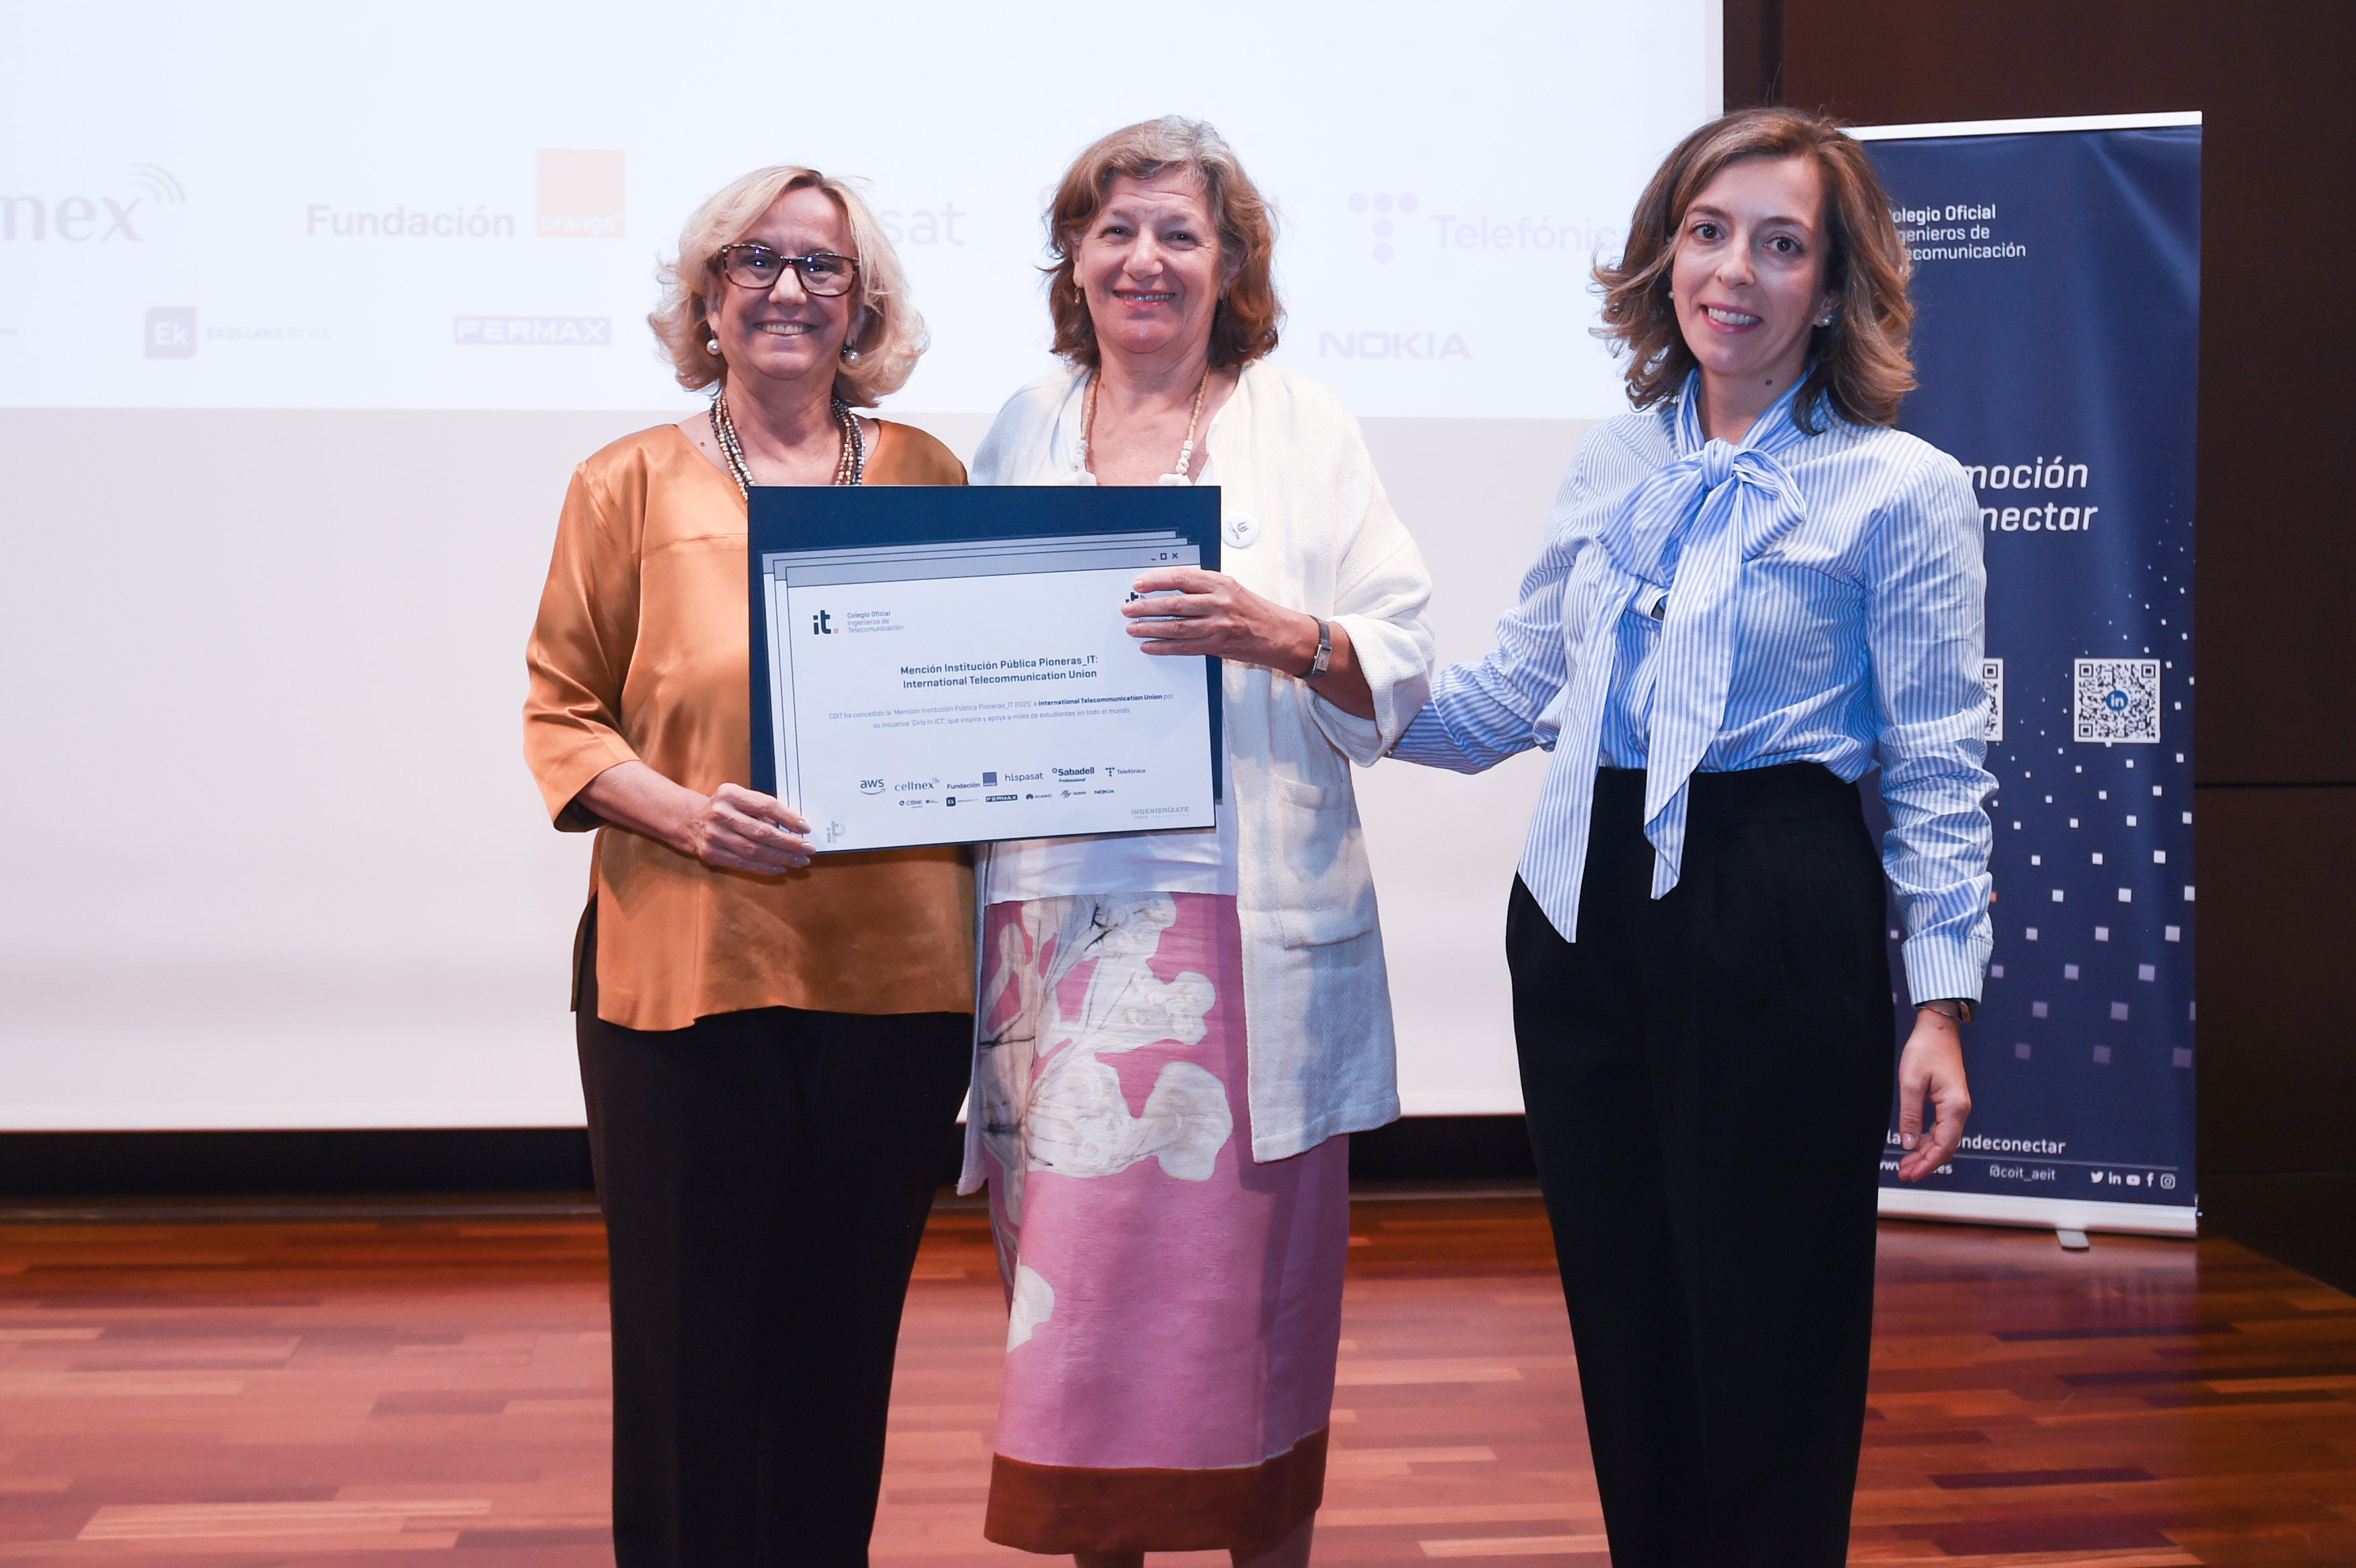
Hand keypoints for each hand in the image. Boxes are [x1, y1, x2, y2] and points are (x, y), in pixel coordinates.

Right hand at [678, 783, 813, 873]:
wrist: (689, 820)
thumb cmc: (723, 808)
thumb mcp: (739, 798)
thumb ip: (762, 809)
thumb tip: (793, 827)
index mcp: (731, 795)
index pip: (766, 806)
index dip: (788, 818)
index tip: (805, 828)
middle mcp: (721, 814)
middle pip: (762, 832)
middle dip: (789, 843)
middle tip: (808, 848)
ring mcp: (715, 836)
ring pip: (755, 851)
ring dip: (781, 857)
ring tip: (799, 860)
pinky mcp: (712, 854)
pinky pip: (743, 864)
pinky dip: (764, 867)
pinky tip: (781, 867)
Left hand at [1122, 567, 1316, 671]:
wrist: (1279, 634)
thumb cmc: (1255, 611)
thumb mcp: (1232, 590)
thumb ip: (1203, 588)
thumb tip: (1169, 588)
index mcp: (1222, 584)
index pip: (1182, 578)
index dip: (1157, 581)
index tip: (1139, 584)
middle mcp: (1220, 603)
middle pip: (1174, 604)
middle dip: (1146, 606)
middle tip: (1128, 608)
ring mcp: (1218, 626)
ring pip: (1176, 626)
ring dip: (1150, 627)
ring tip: (1133, 627)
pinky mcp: (1217, 646)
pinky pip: (1184, 647)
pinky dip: (1163, 646)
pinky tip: (1149, 645)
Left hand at [1893, 1009, 1971, 1180]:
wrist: (1939, 1029)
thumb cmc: (1925, 1050)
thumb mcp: (1910, 1082)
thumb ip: (1910, 1115)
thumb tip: (1909, 1143)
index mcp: (1954, 1107)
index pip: (1943, 1146)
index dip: (1927, 1163)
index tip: (1910, 1174)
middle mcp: (1960, 1110)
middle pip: (1946, 1147)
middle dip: (1926, 1163)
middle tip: (1904, 1173)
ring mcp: (1957, 1107)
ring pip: (1945, 1140)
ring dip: (1926, 1153)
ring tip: (1906, 1164)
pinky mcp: (1951, 1102)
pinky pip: (1943, 1129)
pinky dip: (1929, 1140)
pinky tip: (1914, 1146)